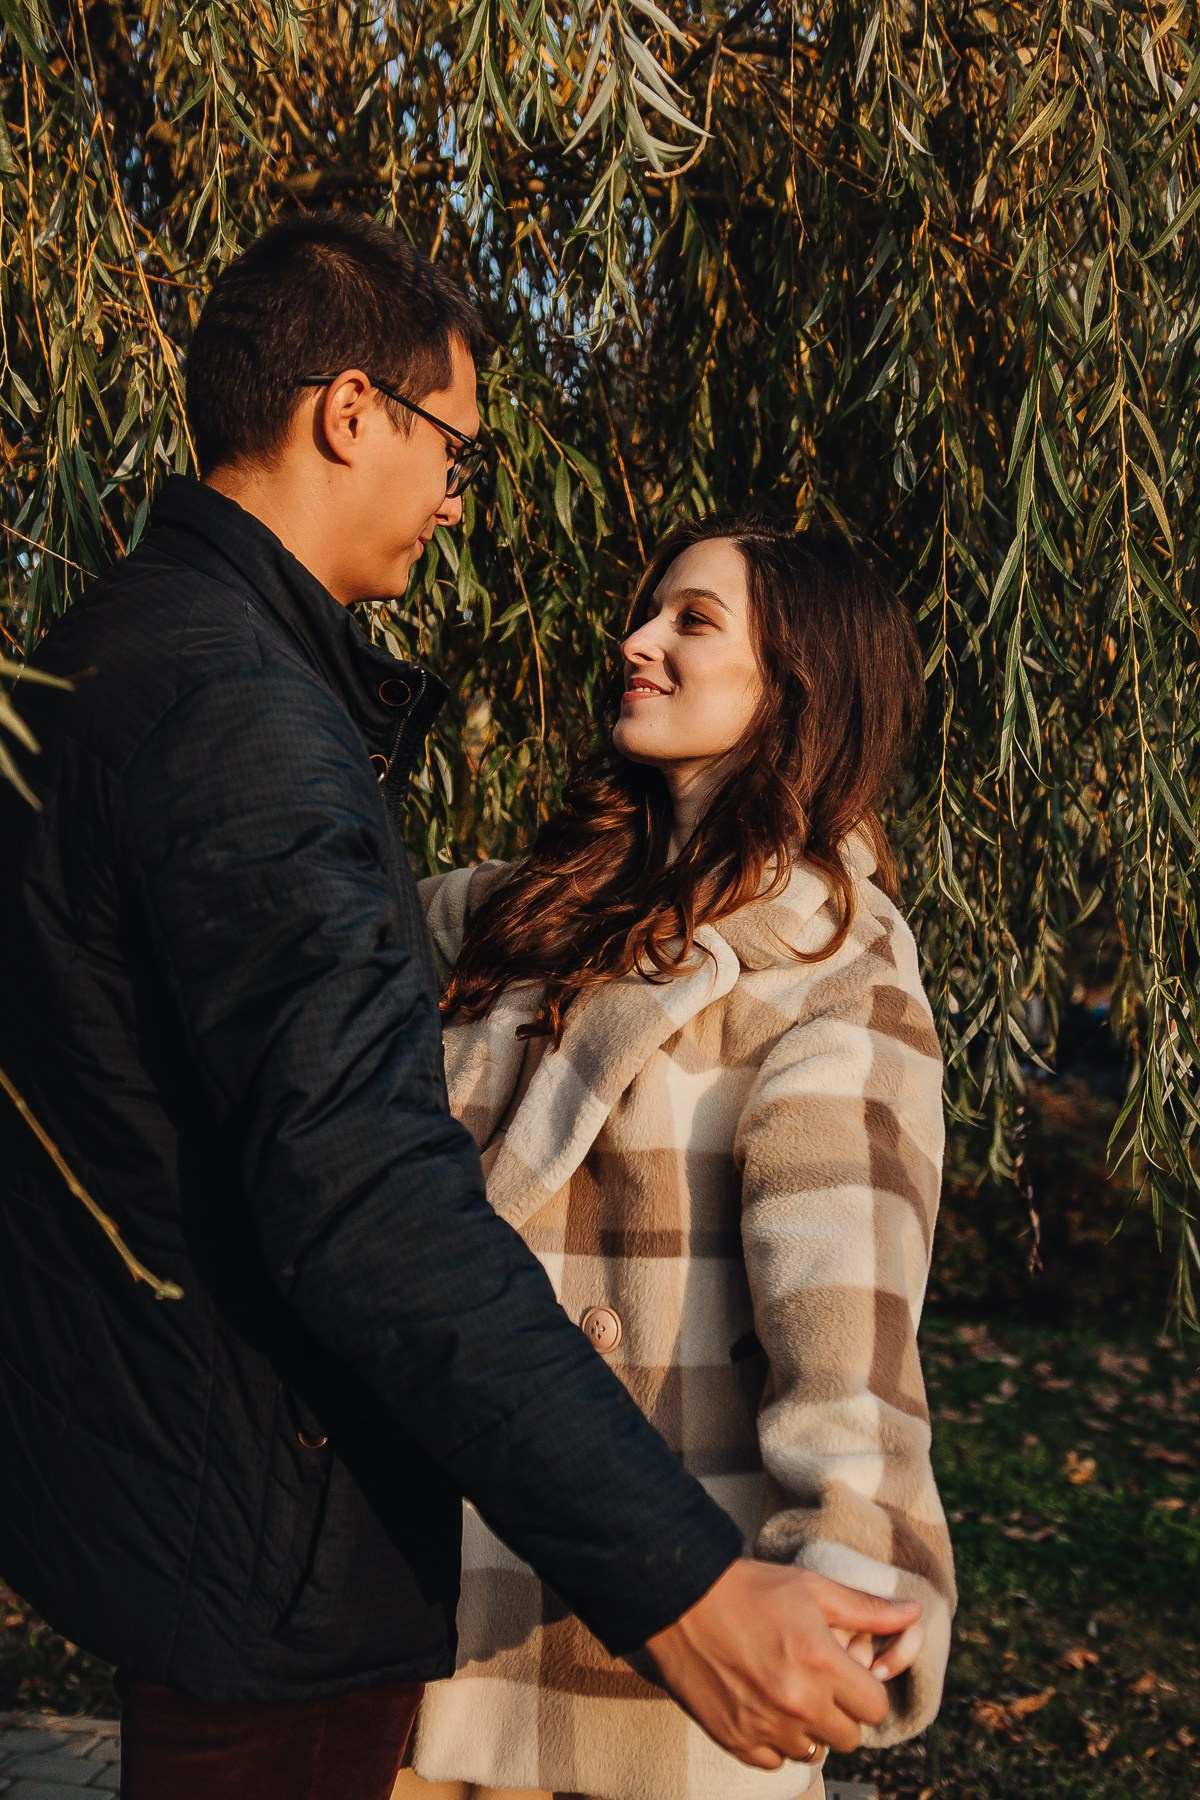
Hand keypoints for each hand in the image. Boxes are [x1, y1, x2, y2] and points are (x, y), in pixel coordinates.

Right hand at [644, 1561, 921, 1769]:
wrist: (679, 1600)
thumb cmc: (750, 1588)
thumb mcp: (811, 1587)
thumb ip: (867, 1609)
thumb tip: (914, 1614)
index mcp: (821, 1662)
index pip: (874, 1707)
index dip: (865, 1689)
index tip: (847, 1673)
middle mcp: (797, 1701)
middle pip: (849, 1737)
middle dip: (841, 1711)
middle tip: (817, 1681)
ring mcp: (764, 1725)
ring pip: (813, 1751)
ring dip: (808, 1728)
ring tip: (787, 1691)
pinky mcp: (735, 1739)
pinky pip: (775, 1761)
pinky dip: (774, 1741)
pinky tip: (762, 1706)